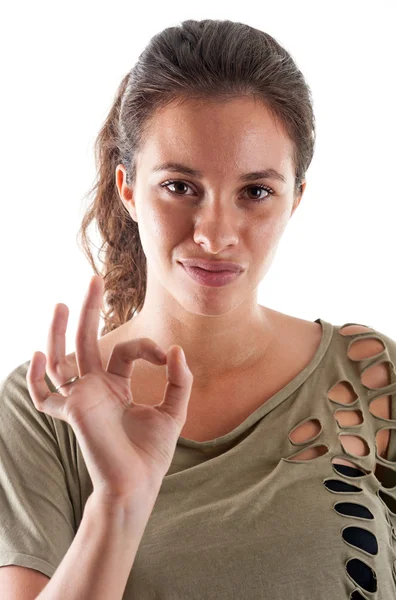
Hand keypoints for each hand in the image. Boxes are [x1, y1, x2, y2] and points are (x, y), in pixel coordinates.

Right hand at [26, 275, 193, 500]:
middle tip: (94, 279)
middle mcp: (96, 388)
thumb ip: (179, 381)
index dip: (147, 347)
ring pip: (62, 358)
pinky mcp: (74, 412)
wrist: (138, 484)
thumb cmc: (152, 453)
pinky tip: (38, 355)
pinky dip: (37, 380)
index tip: (167, 357)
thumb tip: (177, 349)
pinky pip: (45, 397)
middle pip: (87, 340)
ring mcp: (82, 398)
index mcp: (117, 385)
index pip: (124, 350)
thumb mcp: (174, 411)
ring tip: (63, 302)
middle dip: (89, 309)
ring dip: (60, 331)